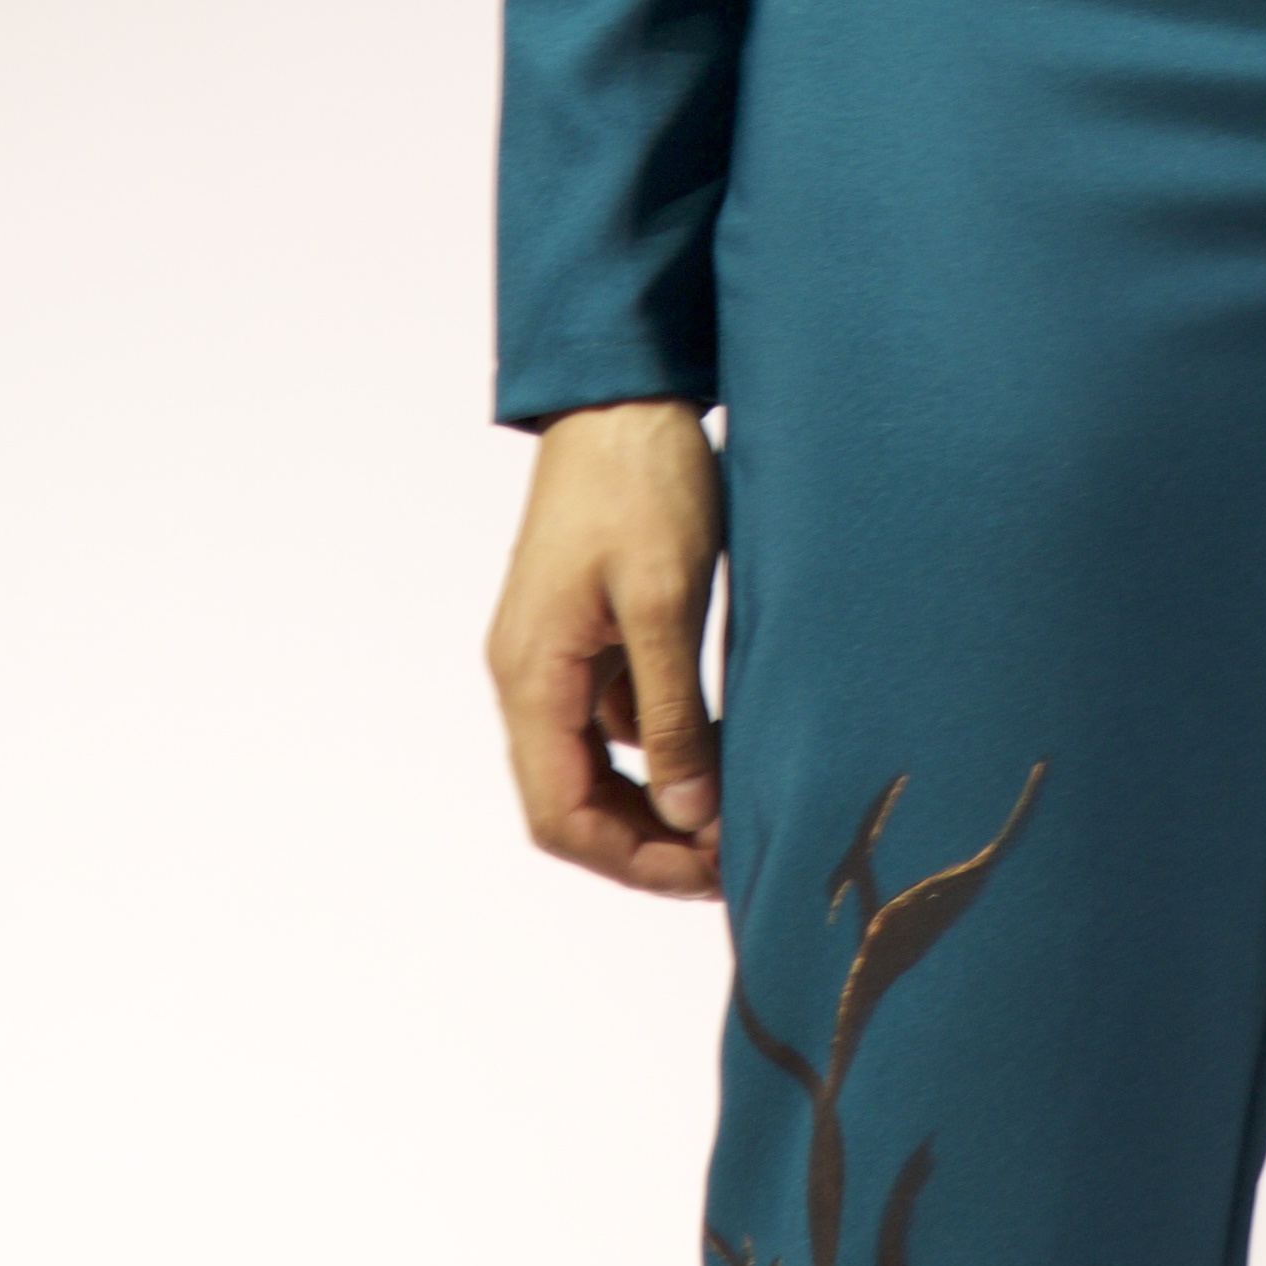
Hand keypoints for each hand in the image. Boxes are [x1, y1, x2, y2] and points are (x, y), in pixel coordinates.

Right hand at [485, 399, 726, 896]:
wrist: (623, 393)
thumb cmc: (640, 482)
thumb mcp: (664, 601)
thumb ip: (672, 714)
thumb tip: (688, 813)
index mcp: (532, 675)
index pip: (560, 816)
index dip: (631, 860)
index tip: (708, 872)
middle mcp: (530, 675)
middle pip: (572, 802)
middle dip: (647, 842)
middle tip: (731, 855)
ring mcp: (556, 655)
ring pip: (594, 766)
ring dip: (657, 800)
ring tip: (735, 813)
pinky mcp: (588, 632)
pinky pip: (615, 718)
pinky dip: (662, 749)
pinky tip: (723, 748)